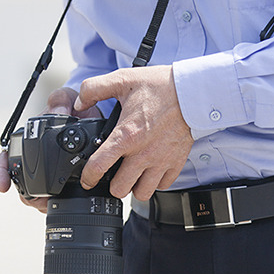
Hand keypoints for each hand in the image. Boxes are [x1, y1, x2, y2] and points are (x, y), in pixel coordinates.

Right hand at [0, 86, 102, 213]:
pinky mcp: (64, 179)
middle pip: (20, 181)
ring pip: (37, 192)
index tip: (3, 185)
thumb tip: (58, 113)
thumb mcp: (66, 98)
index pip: (7, 157)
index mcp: (29, 139)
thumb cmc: (72, 107)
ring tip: (48, 204)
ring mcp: (48, 170)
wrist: (92, 117)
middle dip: (25, 194)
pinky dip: (55, 202)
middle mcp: (34, 157)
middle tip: (34, 201)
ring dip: (40, 201)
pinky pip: (55, 195)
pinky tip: (61, 204)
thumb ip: (60, 100)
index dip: (2, 171)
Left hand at [75, 65, 193, 200]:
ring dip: (134, 187)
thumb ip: (94, 89)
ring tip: (131, 176)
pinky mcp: (176, 163)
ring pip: (142, 193)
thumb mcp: (122, 80)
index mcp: (126, 135)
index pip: (99, 167)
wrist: (194, 91)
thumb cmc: (161, 86)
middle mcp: (143, 153)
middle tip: (112, 174)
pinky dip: (155, 183)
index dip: (88, 177)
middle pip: (119, 189)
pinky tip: (150, 170)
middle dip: (112, 184)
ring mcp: (161, 161)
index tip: (87, 179)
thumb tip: (80, 102)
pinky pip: (163, 186)